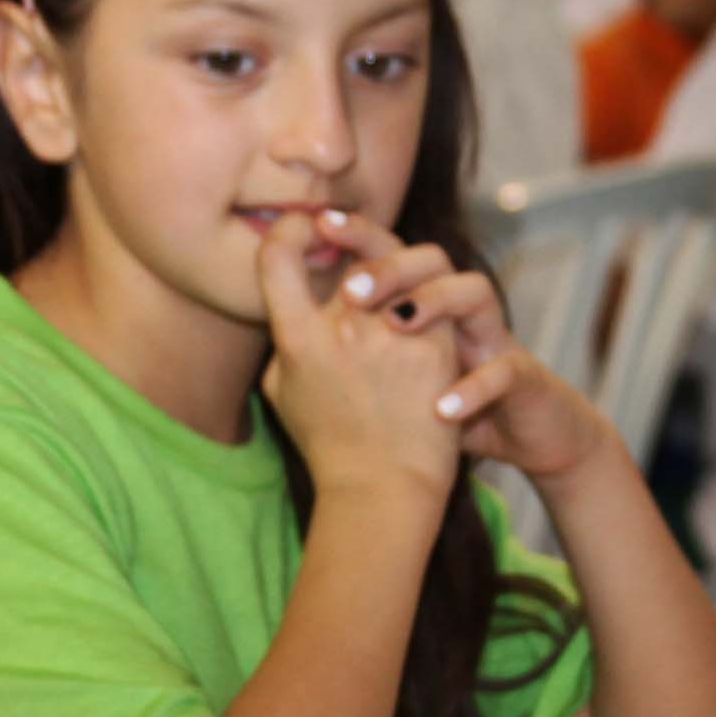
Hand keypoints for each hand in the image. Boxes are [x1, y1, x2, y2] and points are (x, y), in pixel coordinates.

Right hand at [255, 210, 464, 507]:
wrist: (384, 488)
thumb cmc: (330, 444)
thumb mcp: (282, 392)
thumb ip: (285, 340)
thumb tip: (291, 299)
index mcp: (296, 339)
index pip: (278, 256)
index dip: (290, 229)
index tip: (306, 228)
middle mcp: (342, 329)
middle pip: (352, 250)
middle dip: (355, 236)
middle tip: (352, 236)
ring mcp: (392, 335)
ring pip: (402, 266)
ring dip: (399, 268)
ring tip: (397, 279)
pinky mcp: (437, 345)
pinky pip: (437, 298)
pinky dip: (432, 302)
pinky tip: (430, 316)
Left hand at [334, 220, 612, 479]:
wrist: (522, 437)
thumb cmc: (445, 405)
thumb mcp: (393, 378)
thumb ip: (349, 353)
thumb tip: (284, 341)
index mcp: (422, 306)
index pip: (387, 253)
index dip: (355, 233)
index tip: (317, 225)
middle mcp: (457, 312)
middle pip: (428, 260)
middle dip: (388, 265)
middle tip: (350, 292)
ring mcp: (493, 340)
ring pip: (473, 292)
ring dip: (435, 302)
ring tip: (398, 325)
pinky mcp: (523, 379)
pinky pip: (504, 372)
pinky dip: (474, 390)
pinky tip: (441, 410)